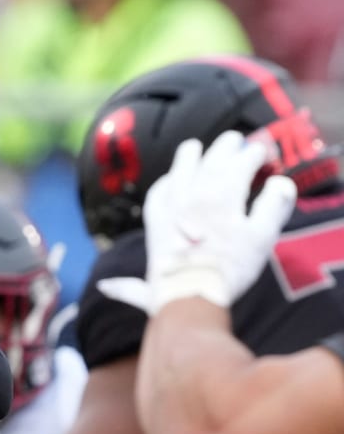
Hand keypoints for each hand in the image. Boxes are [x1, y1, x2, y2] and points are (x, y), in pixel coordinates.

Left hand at [98, 131, 296, 314]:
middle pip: (210, 161)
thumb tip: (279, 182)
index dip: (254, 155)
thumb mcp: (263, 236)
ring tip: (193, 147)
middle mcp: (193, 194)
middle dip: (225, 148)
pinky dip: (162, 184)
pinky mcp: (155, 224)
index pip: (241, 164)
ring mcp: (170, 207)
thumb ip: (274, 204)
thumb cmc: (229, 268)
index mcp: (223, 195)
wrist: (189, 293)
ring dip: (188, 156)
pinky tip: (166, 182)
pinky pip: (156, 195)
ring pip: (178, 172)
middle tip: (233, 140)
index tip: (261, 153)